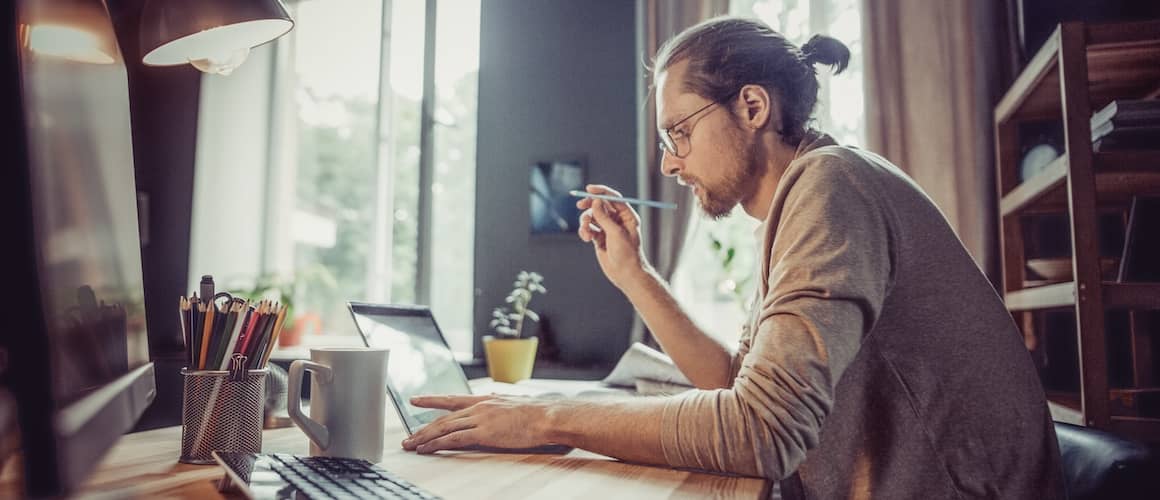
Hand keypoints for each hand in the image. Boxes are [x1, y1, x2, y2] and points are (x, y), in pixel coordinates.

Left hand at [401, 395, 556, 452]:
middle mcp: (478, 407)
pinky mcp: (483, 433)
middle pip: (443, 417)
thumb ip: (501, 407)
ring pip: (444, 427)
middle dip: (423, 427)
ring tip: (411, 444)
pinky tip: (426, 449)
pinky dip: (437, 444)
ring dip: (424, 437)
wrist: (547, 416)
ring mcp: (479, 419)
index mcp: (485, 400)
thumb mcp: (514, 405)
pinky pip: (453, 439)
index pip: (452, 399)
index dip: (432, 400)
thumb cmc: (537, 414)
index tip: (416, 399)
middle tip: (408, 436)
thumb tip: (498, 406)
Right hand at [576, 184, 650, 289]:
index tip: (589, 189)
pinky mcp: (600, 238)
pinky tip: (586, 238)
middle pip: (600, 205)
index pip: (613, 198)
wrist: (625, 274)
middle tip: (579, 205)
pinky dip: (585, 231)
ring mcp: (608, 229)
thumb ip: (604, 217)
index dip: (601, 192)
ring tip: (586, 232)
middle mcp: (617, 221)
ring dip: (585, 222)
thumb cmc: (627, 254)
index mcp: (627, 216)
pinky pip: (589, 229)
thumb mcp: (616, 233)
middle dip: (589, 205)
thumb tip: (595, 202)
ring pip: (592, 217)